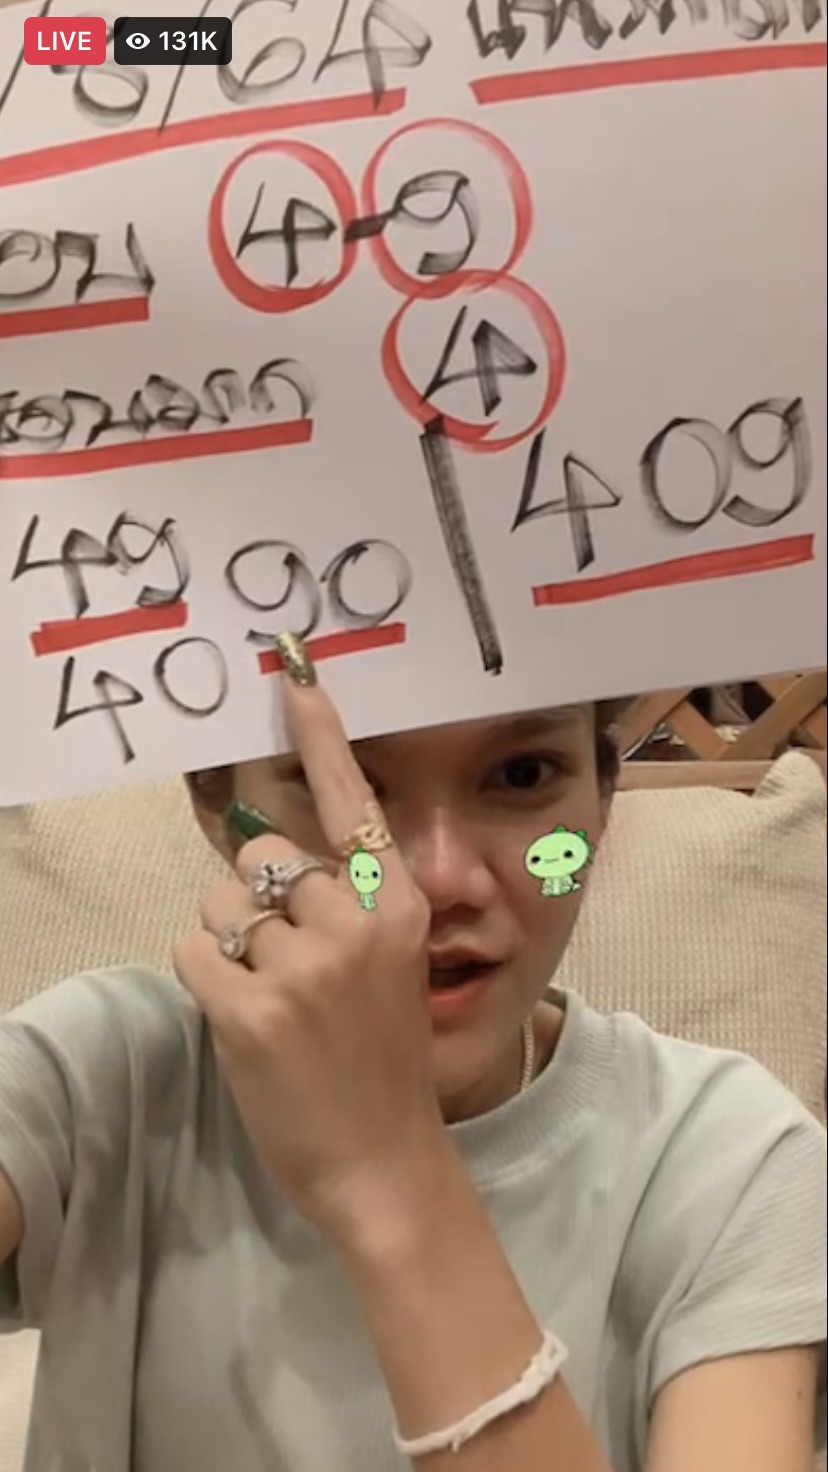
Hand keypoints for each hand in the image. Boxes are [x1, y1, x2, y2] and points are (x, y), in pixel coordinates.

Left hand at [174, 652, 447, 1247]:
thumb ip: (346, 907)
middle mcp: (356, 923)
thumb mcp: (389, 967)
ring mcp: (306, 967)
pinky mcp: (253, 1010)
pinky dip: (204, 976)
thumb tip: (270, 856)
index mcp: (398, 905)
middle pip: (262, 853)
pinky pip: (192, 949)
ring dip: (226, 938)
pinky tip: (243, 1018)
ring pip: (220, 901)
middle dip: (253, 895)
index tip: (294, 674)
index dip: (320, 735)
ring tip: (267, 995)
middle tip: (277, 956)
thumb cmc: (384, 1063)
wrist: (386, 1162)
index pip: (354, 802)